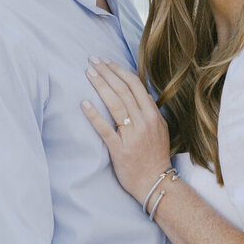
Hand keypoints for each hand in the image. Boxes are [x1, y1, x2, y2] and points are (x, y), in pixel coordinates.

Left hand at [81, 57, 172, 201]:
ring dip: (101, 86)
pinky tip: (84, 103)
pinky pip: (105, 129)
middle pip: (123, 90)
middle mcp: (144, 122)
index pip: (135, 85)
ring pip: (115, 104)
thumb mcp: (159, 129)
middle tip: (92, 60)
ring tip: (88, 73)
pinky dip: (94, 115)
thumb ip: (150, 111)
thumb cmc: (155, 156)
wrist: (156, 183)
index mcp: (153, 115)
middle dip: (106, 72)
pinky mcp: (120, 150)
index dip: (119, 70)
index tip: (106, 61)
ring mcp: (132, 135)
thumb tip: (140, 93)